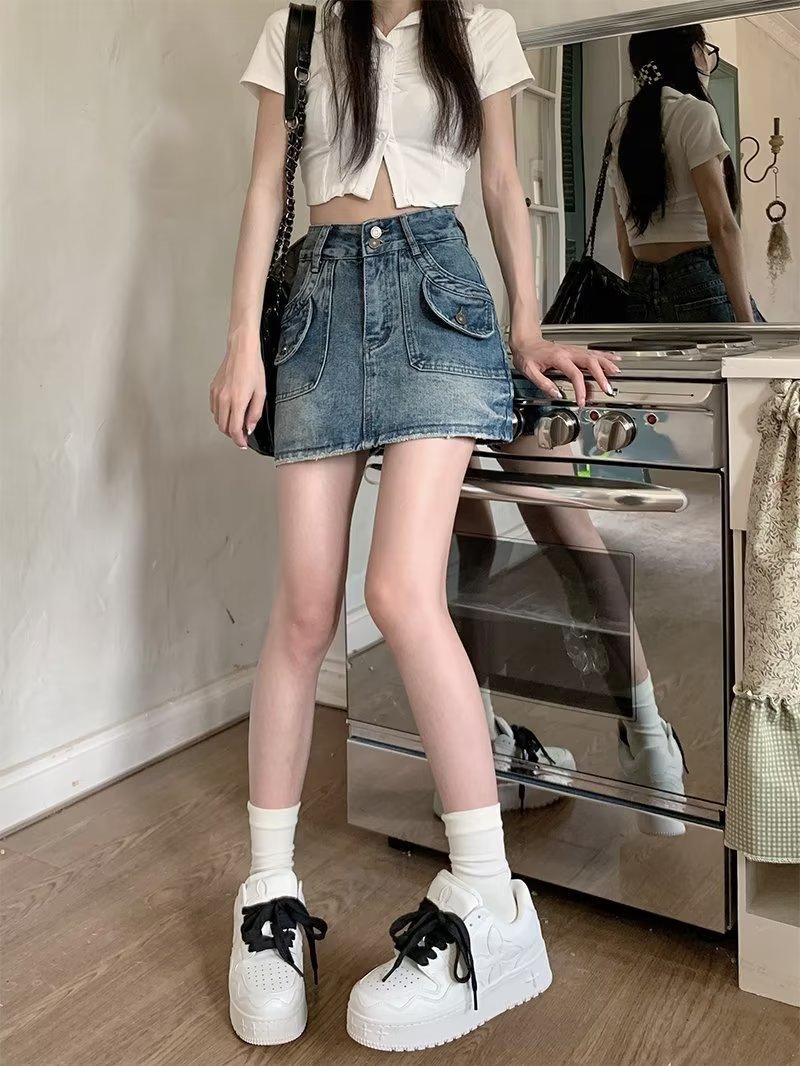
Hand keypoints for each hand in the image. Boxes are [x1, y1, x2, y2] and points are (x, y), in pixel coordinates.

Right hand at [209, 329, 264, 449]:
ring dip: (226, 425)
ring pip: (217, 419)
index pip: (234, 429)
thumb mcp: (261, 393)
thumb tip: (249, 428)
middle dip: (233, 435)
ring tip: (237, 422)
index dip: (239, 440)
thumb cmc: (253, 369)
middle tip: (242, 434)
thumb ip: (255, 413)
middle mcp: (224, 399)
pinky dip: (221, 415)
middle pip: (223, 427)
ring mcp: (216, 394)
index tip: (243, 444)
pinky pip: (214, 409)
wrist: (241, 351)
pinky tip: (230, 411)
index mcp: (237, 400)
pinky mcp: (213, 389)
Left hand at [509, 331, 620, 407]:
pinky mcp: (574, 350)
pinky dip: (605, 355)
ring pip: (594, 355)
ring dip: (607, 363)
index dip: (580, 388)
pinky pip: (593, 352)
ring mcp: (573, 350)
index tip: (582, 400)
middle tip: (607, 388)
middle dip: (601, 376)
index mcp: (558, 358)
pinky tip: (614, 358)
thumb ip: (543, 383)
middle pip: (590, 362)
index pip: (574, 374)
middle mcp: (568, 352)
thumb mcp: (529, 371)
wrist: (525, 341)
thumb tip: (556, 394)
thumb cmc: (527, 355)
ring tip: (617, 372)